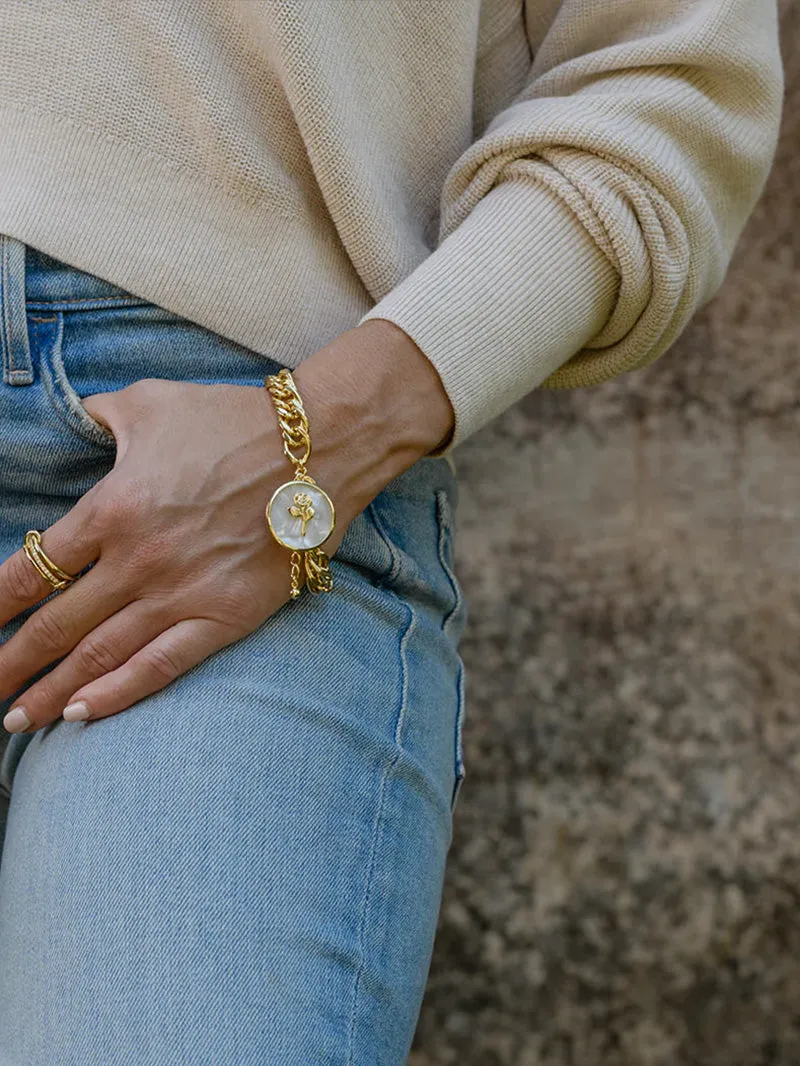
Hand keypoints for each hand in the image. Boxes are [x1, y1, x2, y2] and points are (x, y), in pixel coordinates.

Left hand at [0, 320, 453, 733]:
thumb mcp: (151, 401)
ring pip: (99, 656)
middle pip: (55, 626)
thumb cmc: (232, 420)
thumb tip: (74, 421)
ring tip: (14, 720)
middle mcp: (139, 560)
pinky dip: (119, 694)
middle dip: (9, 663)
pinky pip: (162, 666)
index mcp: (113, 507)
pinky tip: (81, 715)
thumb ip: (98, 417)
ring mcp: (183, 593)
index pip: (31, 572)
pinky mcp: (225, 616)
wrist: (319, 449)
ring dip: (49, 692)